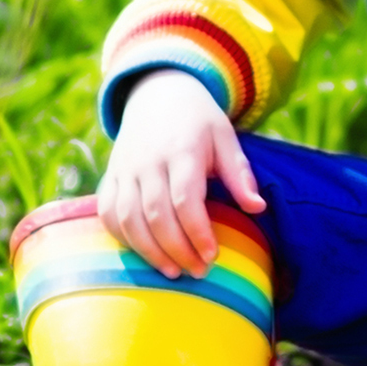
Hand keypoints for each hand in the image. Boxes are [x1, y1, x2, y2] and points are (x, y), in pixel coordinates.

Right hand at [95, 76, 261, 275]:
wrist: (157, 93)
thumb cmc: (198, 121)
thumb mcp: (225, 137)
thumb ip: (239, 173)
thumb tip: (258, 208)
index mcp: (181, 150)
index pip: (185, 199)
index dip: (197, 232)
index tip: (212, 256)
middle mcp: (147, 161)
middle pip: (156, 214)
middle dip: (177, 249)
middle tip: (198, 272)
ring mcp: (123, 169)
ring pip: (128, 219)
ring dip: (149, 251)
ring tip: (173, 271)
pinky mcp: (110, 177)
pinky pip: (108, 214)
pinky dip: (123, 238)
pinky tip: (145, 254)